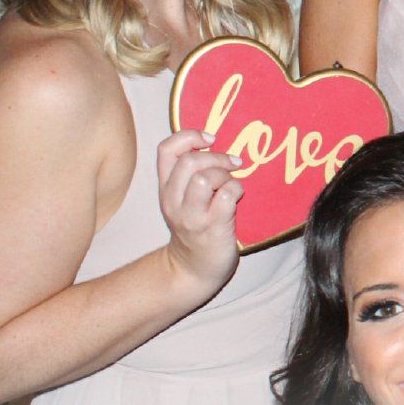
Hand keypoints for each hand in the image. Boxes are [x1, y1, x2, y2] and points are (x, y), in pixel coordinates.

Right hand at [158, 130, 242, 296]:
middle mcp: (173, 201)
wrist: (194, 268)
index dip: (189, 136)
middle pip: (188, 162)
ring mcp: (191, 215)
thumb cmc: (197, 226)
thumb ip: (193, 172)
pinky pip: (226, 196)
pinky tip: (238, 197)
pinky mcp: (212, 226)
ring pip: (203, 178)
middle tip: (232, 163)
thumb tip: (215, 141)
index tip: (211, 138)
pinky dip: (236, 189)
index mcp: (166, 188)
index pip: (166, 149)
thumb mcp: (185, 198)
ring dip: (224, 175)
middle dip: (215, 156)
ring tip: (231, 184)